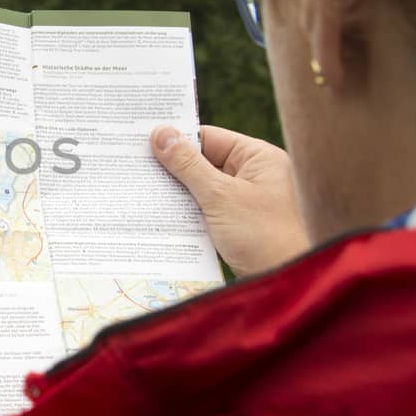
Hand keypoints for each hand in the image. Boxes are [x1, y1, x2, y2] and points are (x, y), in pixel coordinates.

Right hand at [151, 125, 309, 277]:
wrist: (280, 282)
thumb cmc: (259, 235)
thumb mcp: (218, 196)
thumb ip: (188, 164)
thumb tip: (161, 133)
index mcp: (258, 158)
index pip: (210, 137)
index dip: (177, 139)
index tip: (142, 141)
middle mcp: (254, 174)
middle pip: (204, 160)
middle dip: (173, 167)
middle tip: (135, 165)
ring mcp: (245, 199)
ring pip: (202, 186)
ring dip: (178, 190)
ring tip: (142, 188)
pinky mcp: (236, 222)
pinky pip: (206, 207)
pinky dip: (187, 210)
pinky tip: (161, 212)